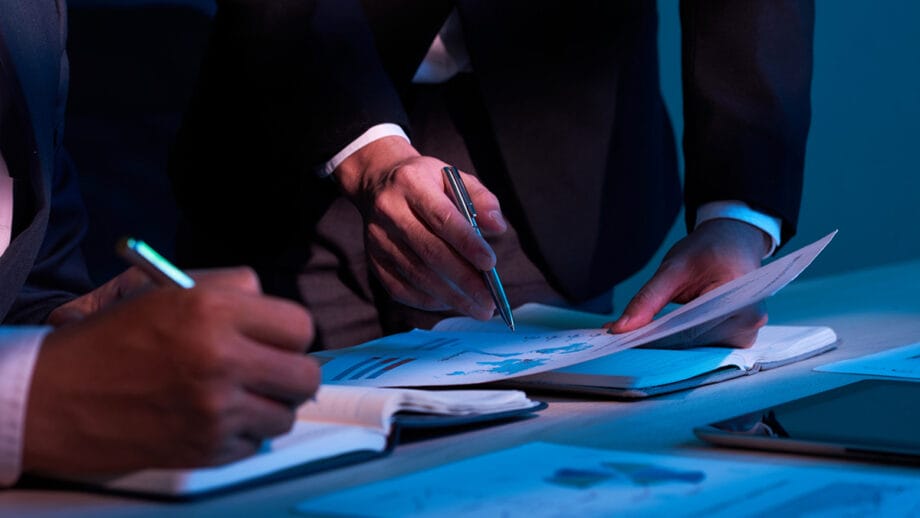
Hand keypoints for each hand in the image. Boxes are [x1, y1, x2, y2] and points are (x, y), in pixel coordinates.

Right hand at [23, 268, 319, 473]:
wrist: (57, 396)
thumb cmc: (113, 337)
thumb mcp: (168, 289)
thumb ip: (231, 289)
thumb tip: (272, 304)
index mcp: (213, 311)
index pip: (300, 326)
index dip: (289, 332)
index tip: (277, 337)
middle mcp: (221, 361)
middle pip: (305, 375)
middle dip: (292, 371)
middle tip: (270, 369)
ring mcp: (215, 411)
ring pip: (287, 414)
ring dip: (270, 405)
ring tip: (240, 395)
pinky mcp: (206, 449)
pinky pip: (256, 442)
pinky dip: (243, 433)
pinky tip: (214, 417)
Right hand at [335, 136, 506, 319]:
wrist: (376, 183)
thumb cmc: (426, 183)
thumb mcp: (454, 177)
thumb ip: (481, 199)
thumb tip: (497, 227)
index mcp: (412, 184)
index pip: (442, 218)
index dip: (467, 243)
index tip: (490, 264)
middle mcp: (390, 211)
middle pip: (430, 252)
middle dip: (464, 280)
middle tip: (489, 300)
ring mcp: (377, 239)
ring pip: (417, 275)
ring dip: (451, 297)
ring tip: (479, 308)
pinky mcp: (374, 261)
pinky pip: (401, 289)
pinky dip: (429, 301)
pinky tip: (452, 303)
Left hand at [605, 219, 771, 347]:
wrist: (734, 241)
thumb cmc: (708, 250)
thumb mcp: (673, 267)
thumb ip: (648, 298)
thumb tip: (621, 328)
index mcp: (740, 299)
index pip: (691, 330)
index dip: (656, 338)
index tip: (626, 341)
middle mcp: (749, 322)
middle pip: (695, 344)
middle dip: (659, 343)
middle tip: (624, 340)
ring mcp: (746, 333)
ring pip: (699, 350)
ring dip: (671, 346)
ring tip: (642, 338)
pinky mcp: (738, 339)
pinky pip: (705, 347)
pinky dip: (683, 344)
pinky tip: (663, 337)